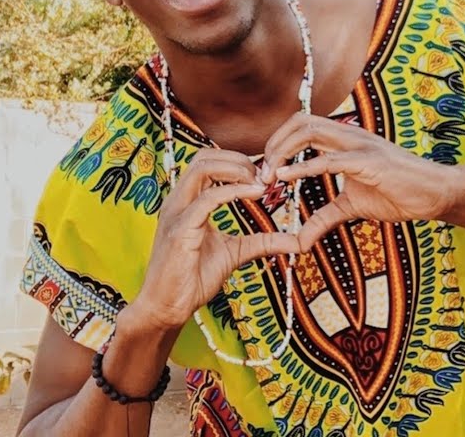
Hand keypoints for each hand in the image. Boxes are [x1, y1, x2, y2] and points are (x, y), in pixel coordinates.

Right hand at [128, 148, 300, 331]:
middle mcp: (178, 201)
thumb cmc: (193, 279)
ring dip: (236, 169)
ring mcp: (176, 213)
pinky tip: (255, 195)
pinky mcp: (179, 230)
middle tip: (265, 176)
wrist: (168, 308)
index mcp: (187, 202)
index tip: (265, 176)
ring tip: (261, 183)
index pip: (209, 162)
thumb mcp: (236, 253)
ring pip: (202, 168)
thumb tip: (296, 241)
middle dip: (238, 159)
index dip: (238, 161)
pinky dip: (233, 191)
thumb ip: (262, 241)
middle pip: (204, 156)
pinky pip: (206, 199)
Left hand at [261, 113, 464, 250]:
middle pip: (300, 121)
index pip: (302, 126)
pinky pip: (331, 159)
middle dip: (274, 144)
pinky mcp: (369, 161)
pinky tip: (286, 177)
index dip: (278, 143)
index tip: (265, 171)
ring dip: (282, 151)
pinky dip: (304, 167)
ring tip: (269, 175)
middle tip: (261, 173)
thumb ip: (324, 218)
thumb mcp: (352, 206)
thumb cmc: (399, 193)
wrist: (436, 193)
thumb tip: (300, 240)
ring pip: (309, 131)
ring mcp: (359, 145)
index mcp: (344, 140)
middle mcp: (349, 134)